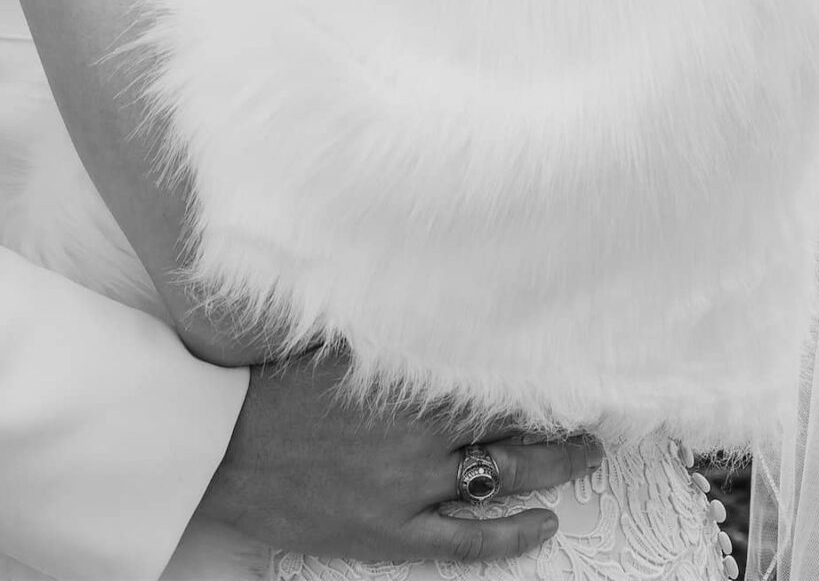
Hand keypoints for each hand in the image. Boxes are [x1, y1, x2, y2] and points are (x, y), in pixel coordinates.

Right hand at [199, 351, 600, 564]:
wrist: (220, 446)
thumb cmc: (269, 379)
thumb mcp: (335, 331)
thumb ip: (392, 315)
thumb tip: (436, 277)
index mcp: (409, 376)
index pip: (494, 365)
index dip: (538, 359)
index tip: (574, 345)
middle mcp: (420, 433)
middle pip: (512, 421)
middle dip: (560, 412)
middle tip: (598, 403)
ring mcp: (408, 488)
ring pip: (502, 475)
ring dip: (553, 465)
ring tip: (587, 452)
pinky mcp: (390, 532)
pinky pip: (464, 540)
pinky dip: (508, 535)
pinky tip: (544, 524)